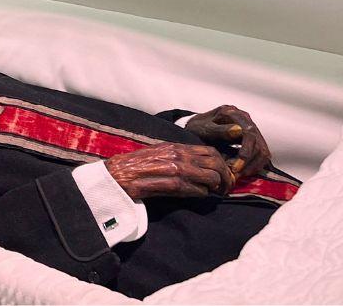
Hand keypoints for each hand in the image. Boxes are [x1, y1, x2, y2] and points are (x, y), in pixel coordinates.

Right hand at [104, 143, 234, 200]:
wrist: (116, 174)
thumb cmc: (135, 166)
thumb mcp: (158, 154)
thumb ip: (177, 157)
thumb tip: (196, 165)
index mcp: (176, 147)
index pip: (210, 151)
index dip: (222, 163)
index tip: (224, 174)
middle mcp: (178, 155)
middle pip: (215, 163)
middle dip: (225, 177)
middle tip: (226, 187)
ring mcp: (174, 169)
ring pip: (209, 177)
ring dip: (216, 187)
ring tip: (216, 193)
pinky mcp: (169, 184)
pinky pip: (195, 190)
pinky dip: (202, 194)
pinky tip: (200, 196)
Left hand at [184, 105, 270, 178]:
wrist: (196, 128)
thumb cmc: (197, 128)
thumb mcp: (203, 129)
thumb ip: (220, 130)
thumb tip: (239, 130)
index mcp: (233, 113)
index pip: (249, 133)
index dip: (245, 152)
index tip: (235, 167)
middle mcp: (245, 119)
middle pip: (258, 143)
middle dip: (248, 163)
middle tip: (234, 175)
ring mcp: (250, 128)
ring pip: (262, 151)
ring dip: (252, 166)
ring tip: (237, 175)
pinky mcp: (253, 139)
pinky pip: (261, 154)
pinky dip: (254, 165)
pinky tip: (242, 172)